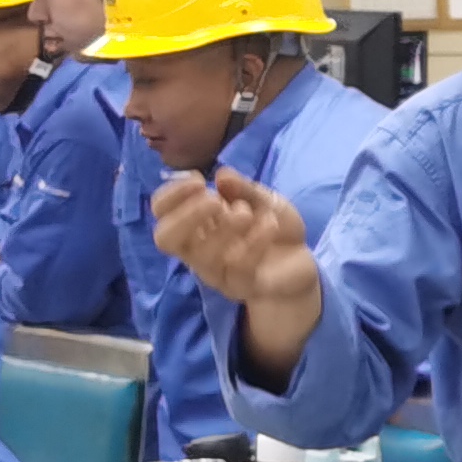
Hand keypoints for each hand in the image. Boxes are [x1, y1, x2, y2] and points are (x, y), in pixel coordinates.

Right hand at [152, 171, 322, 383]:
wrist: (300, 258)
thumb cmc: (270, 224)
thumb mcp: (262, 198)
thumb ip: (242, 188)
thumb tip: (221, 176)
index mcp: (193, 224)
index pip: (161, 212)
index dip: (171, 194)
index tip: (199, 179)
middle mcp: (196, 249)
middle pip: (166, 238)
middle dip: (186, 215)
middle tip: (214, 200)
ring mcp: (217, 271)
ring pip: (204, 255)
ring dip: (225, 227)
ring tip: (247, 212)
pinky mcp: (242, 285)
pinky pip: (239, 268)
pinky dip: (254, 242)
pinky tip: (270, 225)